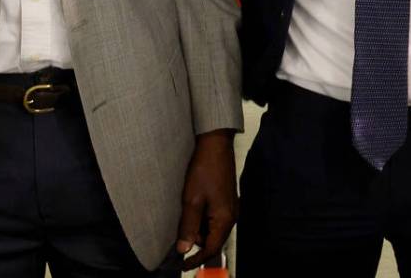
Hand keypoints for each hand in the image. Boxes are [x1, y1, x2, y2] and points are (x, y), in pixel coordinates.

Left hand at [176, 129, 237, 269]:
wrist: (215, 145)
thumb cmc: (204, 170)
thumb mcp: (192, 200)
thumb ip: (188, 226)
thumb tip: (184, 249)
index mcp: (225, 219)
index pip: (211, 249)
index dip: (196, 259)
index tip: (180, 265)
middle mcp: (231, 216)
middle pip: (212, 239)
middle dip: (195, 238)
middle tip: (180, 226)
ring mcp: (230, 208)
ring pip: (211, 228)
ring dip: (197, 226)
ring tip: (187, 208)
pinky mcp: (226, 200)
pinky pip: (213, 217)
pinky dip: (201, 217)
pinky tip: (193, 204)